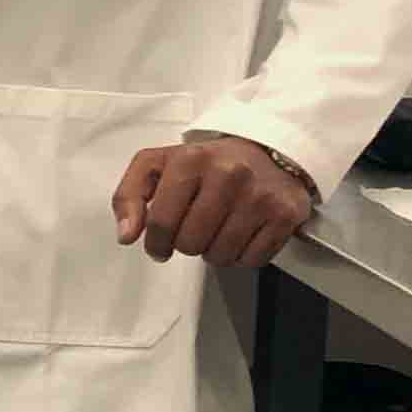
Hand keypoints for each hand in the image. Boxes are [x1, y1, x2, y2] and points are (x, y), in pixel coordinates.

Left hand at [114, 137, 314, 269]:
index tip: (158, 244)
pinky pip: (250, 261)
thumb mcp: (158, 165)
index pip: (161, 222)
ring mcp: (259, 196)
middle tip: (194, 227)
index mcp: (191, 159)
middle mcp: (228, 174)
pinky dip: (240, 256)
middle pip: (190, 243)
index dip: (155, 242)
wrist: (268, 151)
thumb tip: (126, 235)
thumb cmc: (208, 162)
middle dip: (186, 243)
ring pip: (220, 256)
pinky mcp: (285, 215)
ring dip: (212, 251)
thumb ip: (129, 195)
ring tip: (217, 227)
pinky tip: (240, 233)